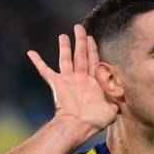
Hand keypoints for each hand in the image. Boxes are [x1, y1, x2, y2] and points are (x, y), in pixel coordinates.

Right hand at [27, 24, 118, 143]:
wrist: (79, 126)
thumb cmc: (95, 120)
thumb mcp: (112, 110)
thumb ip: (117, 100)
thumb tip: (123, 96)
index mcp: (93, 83)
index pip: (94, 61)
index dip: (93, 49)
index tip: (91, 37)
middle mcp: (80, 79)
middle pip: (81, 55)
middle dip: (80, 41)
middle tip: (79, 27)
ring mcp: (68, 81)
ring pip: (66, 59)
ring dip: (64, 47)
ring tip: (63, 35)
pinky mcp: (57, 84)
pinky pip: (45, 71)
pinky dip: (38, 62)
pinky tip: (31, 52)